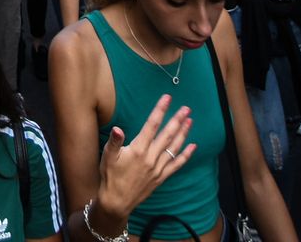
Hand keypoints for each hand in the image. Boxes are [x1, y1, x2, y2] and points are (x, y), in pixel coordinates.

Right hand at [94, 93, 196, 219]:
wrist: (117, 201)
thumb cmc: (110, 176)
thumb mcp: (108, 156)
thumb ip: (115, 141)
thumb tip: (118, 129)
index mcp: (138, 150)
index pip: (151, 125)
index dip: (160, 110)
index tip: (167, 98)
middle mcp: (150, 158)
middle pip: (167, 135)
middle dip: (177, 120)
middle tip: (186, 108)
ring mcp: (158, 168)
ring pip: (174, 148)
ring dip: (183, 134)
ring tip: (190, 121)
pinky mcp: (161, 177)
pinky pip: (176, 165)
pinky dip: (185, 155)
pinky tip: (192, 146)